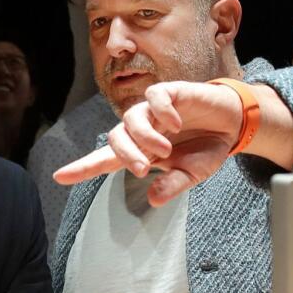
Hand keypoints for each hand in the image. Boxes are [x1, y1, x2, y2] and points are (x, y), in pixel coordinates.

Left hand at [54, 80, 249, 206]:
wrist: (233, 124)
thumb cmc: (206, 149)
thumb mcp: (192, 174)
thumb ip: (172, 185)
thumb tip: (153, 199)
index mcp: (140, 152)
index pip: (105, 161)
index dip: (82, 169)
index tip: (59, 177)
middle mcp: (141, 130)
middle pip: (115, 139)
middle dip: (125, 155)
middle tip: (143, 169)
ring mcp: (153, 111)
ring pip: (131, 118)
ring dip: (144, 136)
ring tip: (164, 150)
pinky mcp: (170, 93)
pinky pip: (154, 96)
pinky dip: (162, 111)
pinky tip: (176, 123)